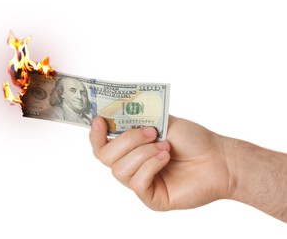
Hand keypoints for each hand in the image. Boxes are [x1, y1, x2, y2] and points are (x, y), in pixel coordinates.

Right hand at [89, 115, 233, 210]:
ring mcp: (140, 181)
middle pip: (105, 157)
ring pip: (119, 170)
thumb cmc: (192, 139)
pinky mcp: (151, 197)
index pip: (102, 144)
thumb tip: (113, 116)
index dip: (96, 134)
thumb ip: (136, 120)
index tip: (100, 120)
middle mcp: (132, 164)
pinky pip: (137, 182)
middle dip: (126, 141)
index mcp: (131, 147)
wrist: (218, 158)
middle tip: (150, 132)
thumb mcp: (161, 121)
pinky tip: (166, 158)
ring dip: (142, 153)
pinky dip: (150, 166)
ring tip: (165, 147)